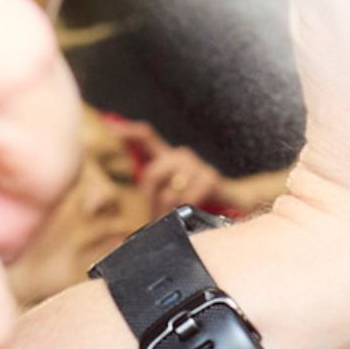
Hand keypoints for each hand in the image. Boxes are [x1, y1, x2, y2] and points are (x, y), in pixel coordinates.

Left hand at [110, 118, 230, 214]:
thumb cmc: (200, 200)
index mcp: (169, 158)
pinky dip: (186, 212)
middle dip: (151, 198)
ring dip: (170, 210)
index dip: (128, 131)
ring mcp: (197, 166)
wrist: (238, 204)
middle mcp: (181, 156)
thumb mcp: (173, 193)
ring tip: (176, 216)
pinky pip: (186, 200)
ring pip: (169, 192)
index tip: (111, 128)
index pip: (146, 137)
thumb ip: (153, 193)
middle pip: (151, 174)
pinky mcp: (210, 178)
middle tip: (158, 213)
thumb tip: (126, 220)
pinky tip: (193, 212)